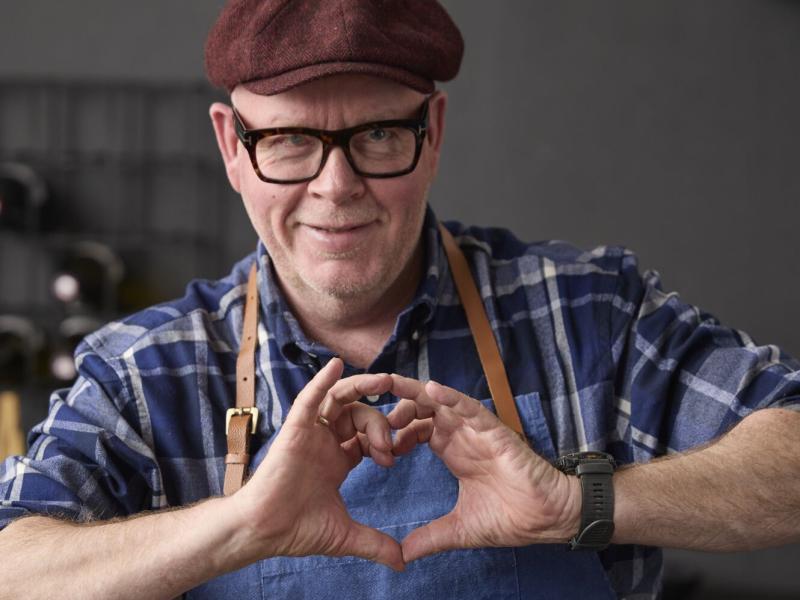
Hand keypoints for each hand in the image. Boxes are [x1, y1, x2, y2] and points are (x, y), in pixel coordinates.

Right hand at [230, 358, 403, 570]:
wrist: (264, 532)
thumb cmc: (297, 530)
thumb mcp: (346, 535)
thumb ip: (375, 544)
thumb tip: (402, 563)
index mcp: (337, 460)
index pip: (367, 437)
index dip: (385, 440)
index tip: (395, 456)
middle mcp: (324, 442)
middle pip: (358, 415)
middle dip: (378, 424)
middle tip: (388, 444)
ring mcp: (309, 433)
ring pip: (338, 400)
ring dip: (362, 386)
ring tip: (386, 379)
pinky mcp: (294, 429)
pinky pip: (309, 398)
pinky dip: (322, 381)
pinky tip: (336, 365)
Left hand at [387, 375, 580, 562]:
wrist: (546, 519)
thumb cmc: (510, 518)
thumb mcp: (460, 529)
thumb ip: (431, 537)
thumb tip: (403, 555)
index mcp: (452, 452)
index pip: (417, 431)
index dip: (397, 433)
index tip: (379, 448)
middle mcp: (462, 436)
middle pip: (424, 410)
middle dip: (400, 409)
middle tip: (379, 421)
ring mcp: (477, 431)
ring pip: (442, 402)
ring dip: (417, 394)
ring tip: (393, 386)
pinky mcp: (494, 430)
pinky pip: (470, 407)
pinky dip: (451, 397)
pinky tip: (431, 389)